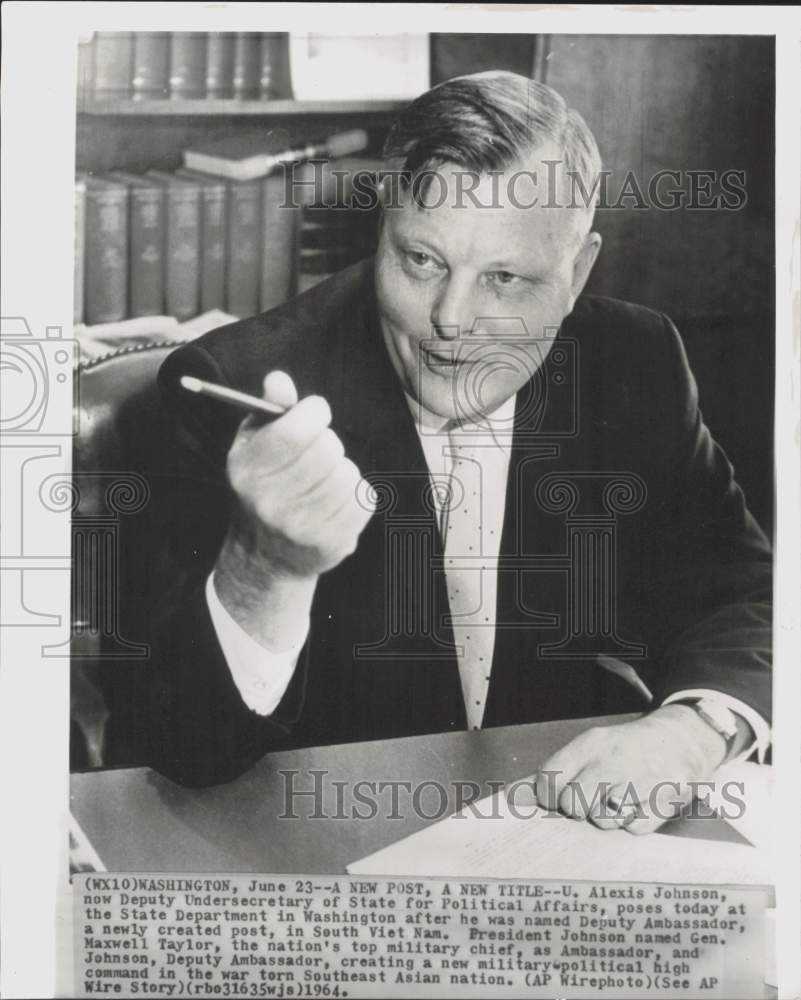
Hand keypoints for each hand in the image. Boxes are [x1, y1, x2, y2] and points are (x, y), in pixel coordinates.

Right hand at [214, 371, 373, 649]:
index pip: (299, 428)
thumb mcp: (253, 445)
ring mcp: (302, 527)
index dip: (314, 411)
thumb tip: (279, 380)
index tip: (312, 415)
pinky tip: (335, 502)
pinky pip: (365, 497)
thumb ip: (269, 409)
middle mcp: (271, 502)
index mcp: (248, 471)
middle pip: (329, 448)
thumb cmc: (263, 485)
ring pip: (348, 473)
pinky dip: (356, 494)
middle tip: (316, 454)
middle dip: (328, 443)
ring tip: (323, 481)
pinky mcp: (331, 544)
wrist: (264, 557)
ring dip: (342, 471)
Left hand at [525, 705, 728, 833]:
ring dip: (608, 819)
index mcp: (590, 744)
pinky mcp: (665, 800)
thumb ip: (552, 773)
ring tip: (620, 801)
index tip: (559, 799)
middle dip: (580, 809)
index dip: (549, 798)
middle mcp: (613, 759)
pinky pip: (633, 830)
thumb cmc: (625, 751)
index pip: (548, 780)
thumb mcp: (589, 750)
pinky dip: (634, 824)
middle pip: (573, 805)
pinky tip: (640, 806)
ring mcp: (640, 779)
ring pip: (603, 821)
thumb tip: (512, 797)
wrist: (680, 738)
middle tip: (595, 800)